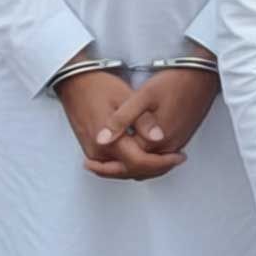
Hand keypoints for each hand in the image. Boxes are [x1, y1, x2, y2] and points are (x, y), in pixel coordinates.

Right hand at [55, 67, 186, 181]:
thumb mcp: (127, 98)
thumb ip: (143, 120)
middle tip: (177, 158)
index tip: (179, 156)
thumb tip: (159, 138)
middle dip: (157, 168)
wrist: (76, 84)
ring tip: (167, 157)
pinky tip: (148, 156)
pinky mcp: (93, 151)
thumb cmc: (101, 87)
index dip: (162, 162)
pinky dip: (133, 165)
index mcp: (109, 141)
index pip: (139, 162)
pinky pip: (115, 166)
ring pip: (124, 171)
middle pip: (132, 171)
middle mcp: (99, 153)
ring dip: (146, 168)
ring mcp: (94, 154)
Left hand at [92, 64, 219, 171]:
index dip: (105, 166)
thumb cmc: (174, 82)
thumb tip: (101, 140)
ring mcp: (177, 144)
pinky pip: (159, 159)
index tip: (88, 163)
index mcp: (156, 141)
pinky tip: (134, 151)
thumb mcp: (143, 96)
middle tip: (94, 167)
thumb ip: (121, 120)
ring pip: (150, 168)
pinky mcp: (182, 137)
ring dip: (130, 168)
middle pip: (139, 171)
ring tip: (110, 162)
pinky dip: (144, 162)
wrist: (202, 74)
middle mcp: (168, 148)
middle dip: (115, 172)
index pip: (127, 163)